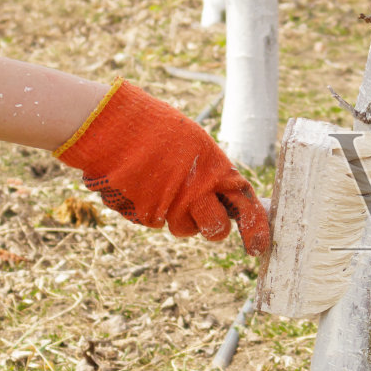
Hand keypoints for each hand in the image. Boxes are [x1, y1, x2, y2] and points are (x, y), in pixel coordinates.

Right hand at [55, 79, 270, 254]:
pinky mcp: (142, 215)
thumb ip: (211, 172)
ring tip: (162, 185)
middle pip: (216, 230)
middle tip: (201, 213)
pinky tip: (139, 183)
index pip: (246, 205)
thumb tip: (222, 196)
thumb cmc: (155, 127)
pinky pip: (153, 221)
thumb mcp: (194, 143)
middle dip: (212, 227)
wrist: (111, 124)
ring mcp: (168, 206)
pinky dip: (148, 207)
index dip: (255, 228)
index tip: (258, 246)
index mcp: (215, 169)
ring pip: (181, 228)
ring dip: (176, 215)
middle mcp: (195, 192)